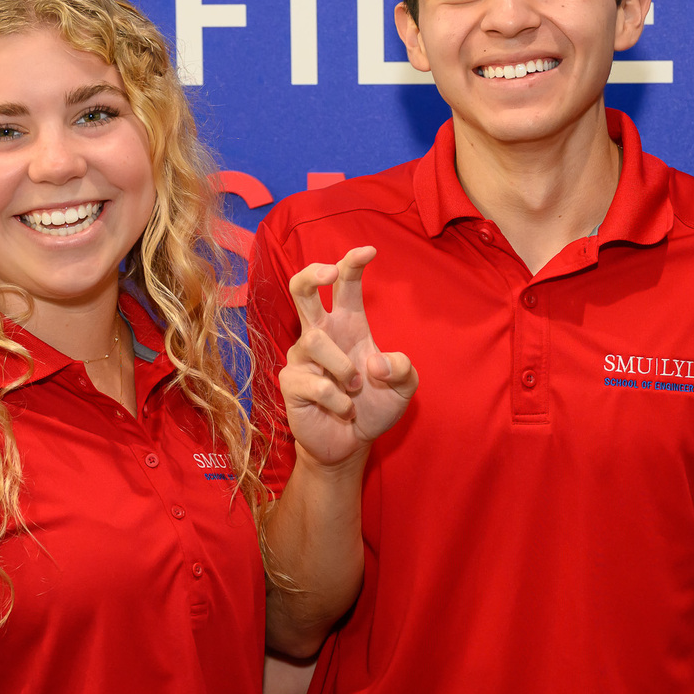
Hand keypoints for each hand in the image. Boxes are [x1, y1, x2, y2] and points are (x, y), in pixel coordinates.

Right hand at [280, 247, 418, 467]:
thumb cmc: (373, 406)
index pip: (345, 285)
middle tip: (328, 271)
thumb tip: (376, 363)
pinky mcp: (290, 381)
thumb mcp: (403, 388)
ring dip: (343, 366)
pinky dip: (338, 399)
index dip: (352, 263)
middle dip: (311, 274)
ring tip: (356, 388)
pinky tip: (344, 410)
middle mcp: (321, 333)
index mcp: (348, 324)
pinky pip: (315, 382)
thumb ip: (403, 369)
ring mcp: (301, 356)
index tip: (369, 250)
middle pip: (301, 289)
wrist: (349, 443)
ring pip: (315, 339)